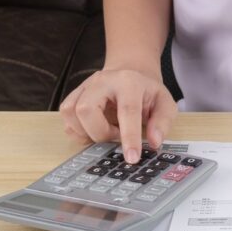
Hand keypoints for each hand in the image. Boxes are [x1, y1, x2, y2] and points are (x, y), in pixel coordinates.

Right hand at [59, 69, 177, 163]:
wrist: (130, 72)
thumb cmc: (147, 92)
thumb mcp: (165, 104)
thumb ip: (162, 123)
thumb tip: (154, 142)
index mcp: (128, 82)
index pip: (126, 111)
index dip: (129, 137)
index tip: (131, 158)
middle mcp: (102, 81)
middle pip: (86, 109)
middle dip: (100, 133)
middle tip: (115, 137)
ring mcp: (85, 86)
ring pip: (70, 113)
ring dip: (87, 132)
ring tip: (106, 132)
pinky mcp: (74, 94)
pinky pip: (66, 118)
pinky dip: (78, 131)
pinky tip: (94, 131)